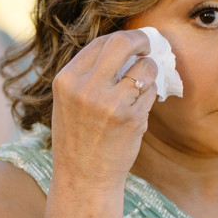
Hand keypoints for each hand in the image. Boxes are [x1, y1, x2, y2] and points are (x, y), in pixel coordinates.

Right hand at [50, 30, 157, 189]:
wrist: (84, 179)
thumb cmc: (77, 138)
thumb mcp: (68, 101)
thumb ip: (89, 74)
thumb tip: (124, 46)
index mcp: (66, 81)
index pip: (99, 43)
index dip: (122, 38)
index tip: (133, 42)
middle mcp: (86, 89)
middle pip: (122, 42)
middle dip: (141, 39)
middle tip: (149, 45)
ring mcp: (110, 104)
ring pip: (145, 67)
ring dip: (151, 70)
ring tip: (144, 83)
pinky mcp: (132, 118)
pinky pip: (151, 92)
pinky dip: (150, 94)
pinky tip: (139, 106)